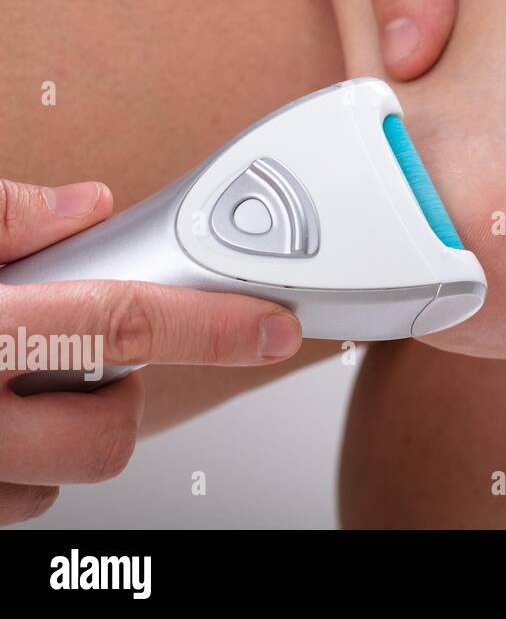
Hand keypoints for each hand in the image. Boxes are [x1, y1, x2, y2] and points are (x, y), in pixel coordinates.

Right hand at [0, 178, 302, 523]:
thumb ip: (6, 218)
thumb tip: (86, 205)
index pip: (122, 325)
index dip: (213, 324)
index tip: (275, 326)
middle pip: (110, 430)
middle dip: (118, 396)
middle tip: (79, 357)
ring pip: (68, 476)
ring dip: (68, 433)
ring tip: (18, 385)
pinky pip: (21, 503)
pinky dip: (27, 468)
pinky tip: (2, 423)